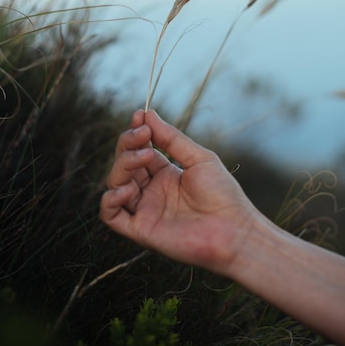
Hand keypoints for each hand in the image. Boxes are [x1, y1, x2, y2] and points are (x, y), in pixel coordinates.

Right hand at [100, 110, 255, 274]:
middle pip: (124, 163)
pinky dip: (110, 200)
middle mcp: (152, 191)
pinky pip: (111, 215)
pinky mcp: (141, 229)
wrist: (234, 230)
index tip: (139, 115)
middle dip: (128, 144)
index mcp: (165, 174)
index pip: (139, 150)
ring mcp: (145, 209)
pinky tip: (126, 188)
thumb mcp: (198, 158)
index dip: (135, 132)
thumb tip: (148, 114)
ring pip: (115, 183)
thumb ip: (171, 138)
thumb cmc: (223, 194)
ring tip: (146, 156)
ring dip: (123, 165)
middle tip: (143, 134)